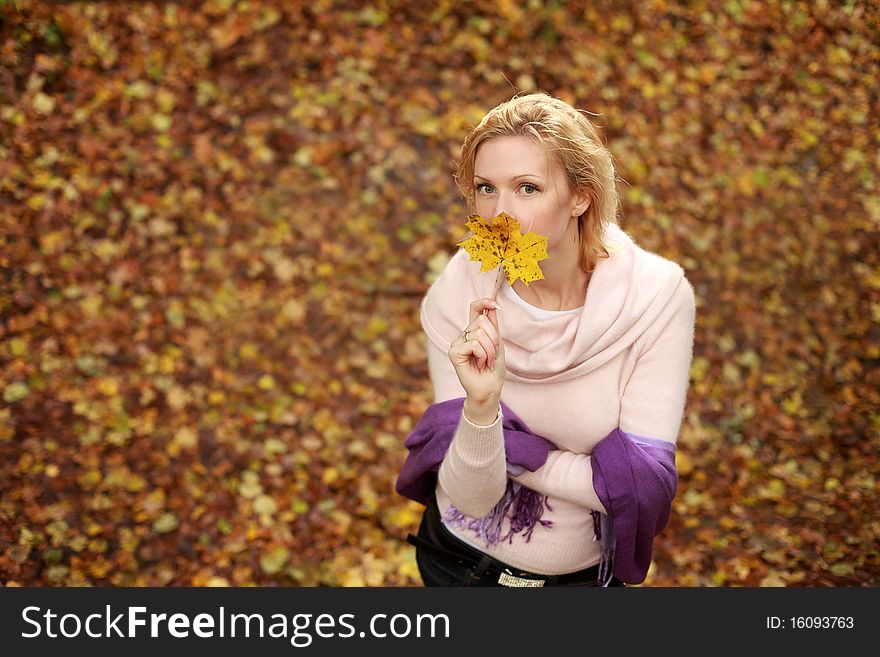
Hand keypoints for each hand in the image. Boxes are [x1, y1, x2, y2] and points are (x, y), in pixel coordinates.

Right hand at [447, 298, 505, 423]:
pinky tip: (480, 364)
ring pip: (479, 333)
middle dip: (494, 338)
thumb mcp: (498, 344)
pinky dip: (483, 355)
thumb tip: (492, 306)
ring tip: (487, 361)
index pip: (475, 308)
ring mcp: (457, 343)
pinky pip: (474, 344)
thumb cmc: (493, 369)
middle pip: (482, 321)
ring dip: (490, 350)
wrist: (489, 389)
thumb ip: (493, 326)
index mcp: (475, 331)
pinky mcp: (454, 352)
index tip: (495, 305)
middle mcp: (464, 334)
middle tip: (493, 354)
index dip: (484, 302)